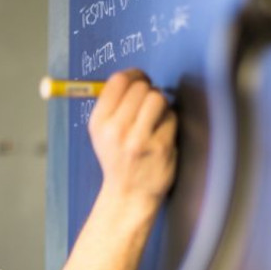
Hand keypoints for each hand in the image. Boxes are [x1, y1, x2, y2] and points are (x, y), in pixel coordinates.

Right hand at [88, 69, 176, 207]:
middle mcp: (116, 130)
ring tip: (155, 117)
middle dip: (148, 91)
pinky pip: (171, 117)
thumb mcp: (101, 133)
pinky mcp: (161, 147)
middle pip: (141, 87)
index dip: (134, 75)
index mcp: (99, 123)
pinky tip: (162, 134)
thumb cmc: (117, 158)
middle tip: (148, 103)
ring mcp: (139, 140)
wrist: (129, 194)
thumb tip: (134, 75)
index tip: (139, 80)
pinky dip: (169, 122)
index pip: (119, 80)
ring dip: (160, 104)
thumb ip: (112, 103)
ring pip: (158, 99)